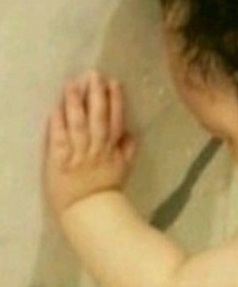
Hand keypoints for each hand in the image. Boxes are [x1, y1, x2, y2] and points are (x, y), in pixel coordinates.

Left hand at [44, 72, 135, 217]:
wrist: (90, 211)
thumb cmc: (106, 189)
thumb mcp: (124, 168)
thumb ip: (128, 149)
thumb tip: (131, 131)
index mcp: (112, 148)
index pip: (115, 120)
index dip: (115, 100)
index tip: (113, 82)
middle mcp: (97, 148)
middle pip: (98, 118)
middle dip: (96, 95)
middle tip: (94, 75)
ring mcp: (79, 154)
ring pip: (79, 125)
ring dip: (77, 104)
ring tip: (74, 85)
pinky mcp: (60, 161)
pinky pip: (60, 140)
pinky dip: (58, 124)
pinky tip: (56, 109)